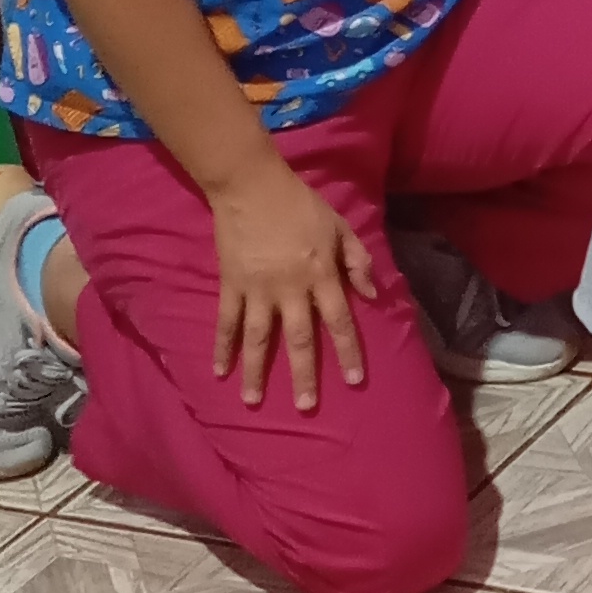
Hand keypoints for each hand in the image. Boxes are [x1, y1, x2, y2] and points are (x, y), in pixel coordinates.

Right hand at [209, 157, 375, 411]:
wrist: (252, 185)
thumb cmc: (302, 205)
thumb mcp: (340, 227)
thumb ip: (357, 261)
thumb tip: (372, 294)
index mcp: (321, 275)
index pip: (340, 321)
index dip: (349, 352)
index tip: (355, 381)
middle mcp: (291, 288)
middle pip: (300, 339)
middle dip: (304, 375)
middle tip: (306, 407)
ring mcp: (258, 289)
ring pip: (259, 338)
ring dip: (257, 371)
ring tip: (253, 401)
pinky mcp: (231, 284)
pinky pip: (226, 321)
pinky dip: (221, 347)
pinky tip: (219, 371)